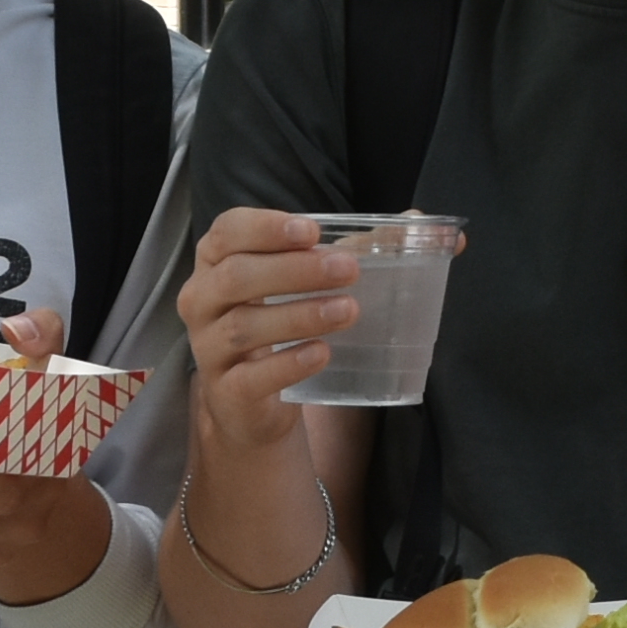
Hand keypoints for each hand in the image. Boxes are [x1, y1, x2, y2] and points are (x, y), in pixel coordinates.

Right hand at [175, 207, 364, 460]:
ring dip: (300, 315)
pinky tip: (322, 353)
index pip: (227, 231)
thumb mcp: (301, 285)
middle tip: (348, 270)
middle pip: (237, 276)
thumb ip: (352, 252)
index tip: (313, 231)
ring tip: (347, 311)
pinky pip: (252, 376)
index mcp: (215, 262)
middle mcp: (202, 301)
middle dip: (295, 269)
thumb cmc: (276, 326)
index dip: (266, 228)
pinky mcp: (226, 392)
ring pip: (245, 325)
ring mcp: (209, 348)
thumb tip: (425, 225)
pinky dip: (289, 363)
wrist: (249, 402)